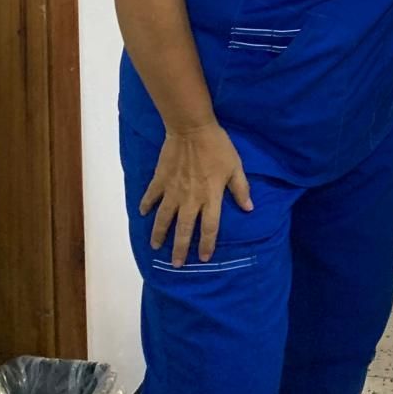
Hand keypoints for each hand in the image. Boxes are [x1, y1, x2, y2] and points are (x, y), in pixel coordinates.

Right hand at [140, 121, 253, 265]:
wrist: (192, 128)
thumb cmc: (217, 147)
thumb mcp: (235, 167)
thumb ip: (241, 189)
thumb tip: (249, 208)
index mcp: (210, 197)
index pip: (209, 228)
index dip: (206, 245)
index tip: (203, 258)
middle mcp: (190, 199)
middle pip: (184, 229)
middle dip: (180, 249)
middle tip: (176, 264)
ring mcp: (172, 191)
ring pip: (164, 218)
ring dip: (159, 234)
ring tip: (156, 247)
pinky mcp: (160, 180)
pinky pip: (151, 196)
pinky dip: (146, 205)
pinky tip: (143, 213)